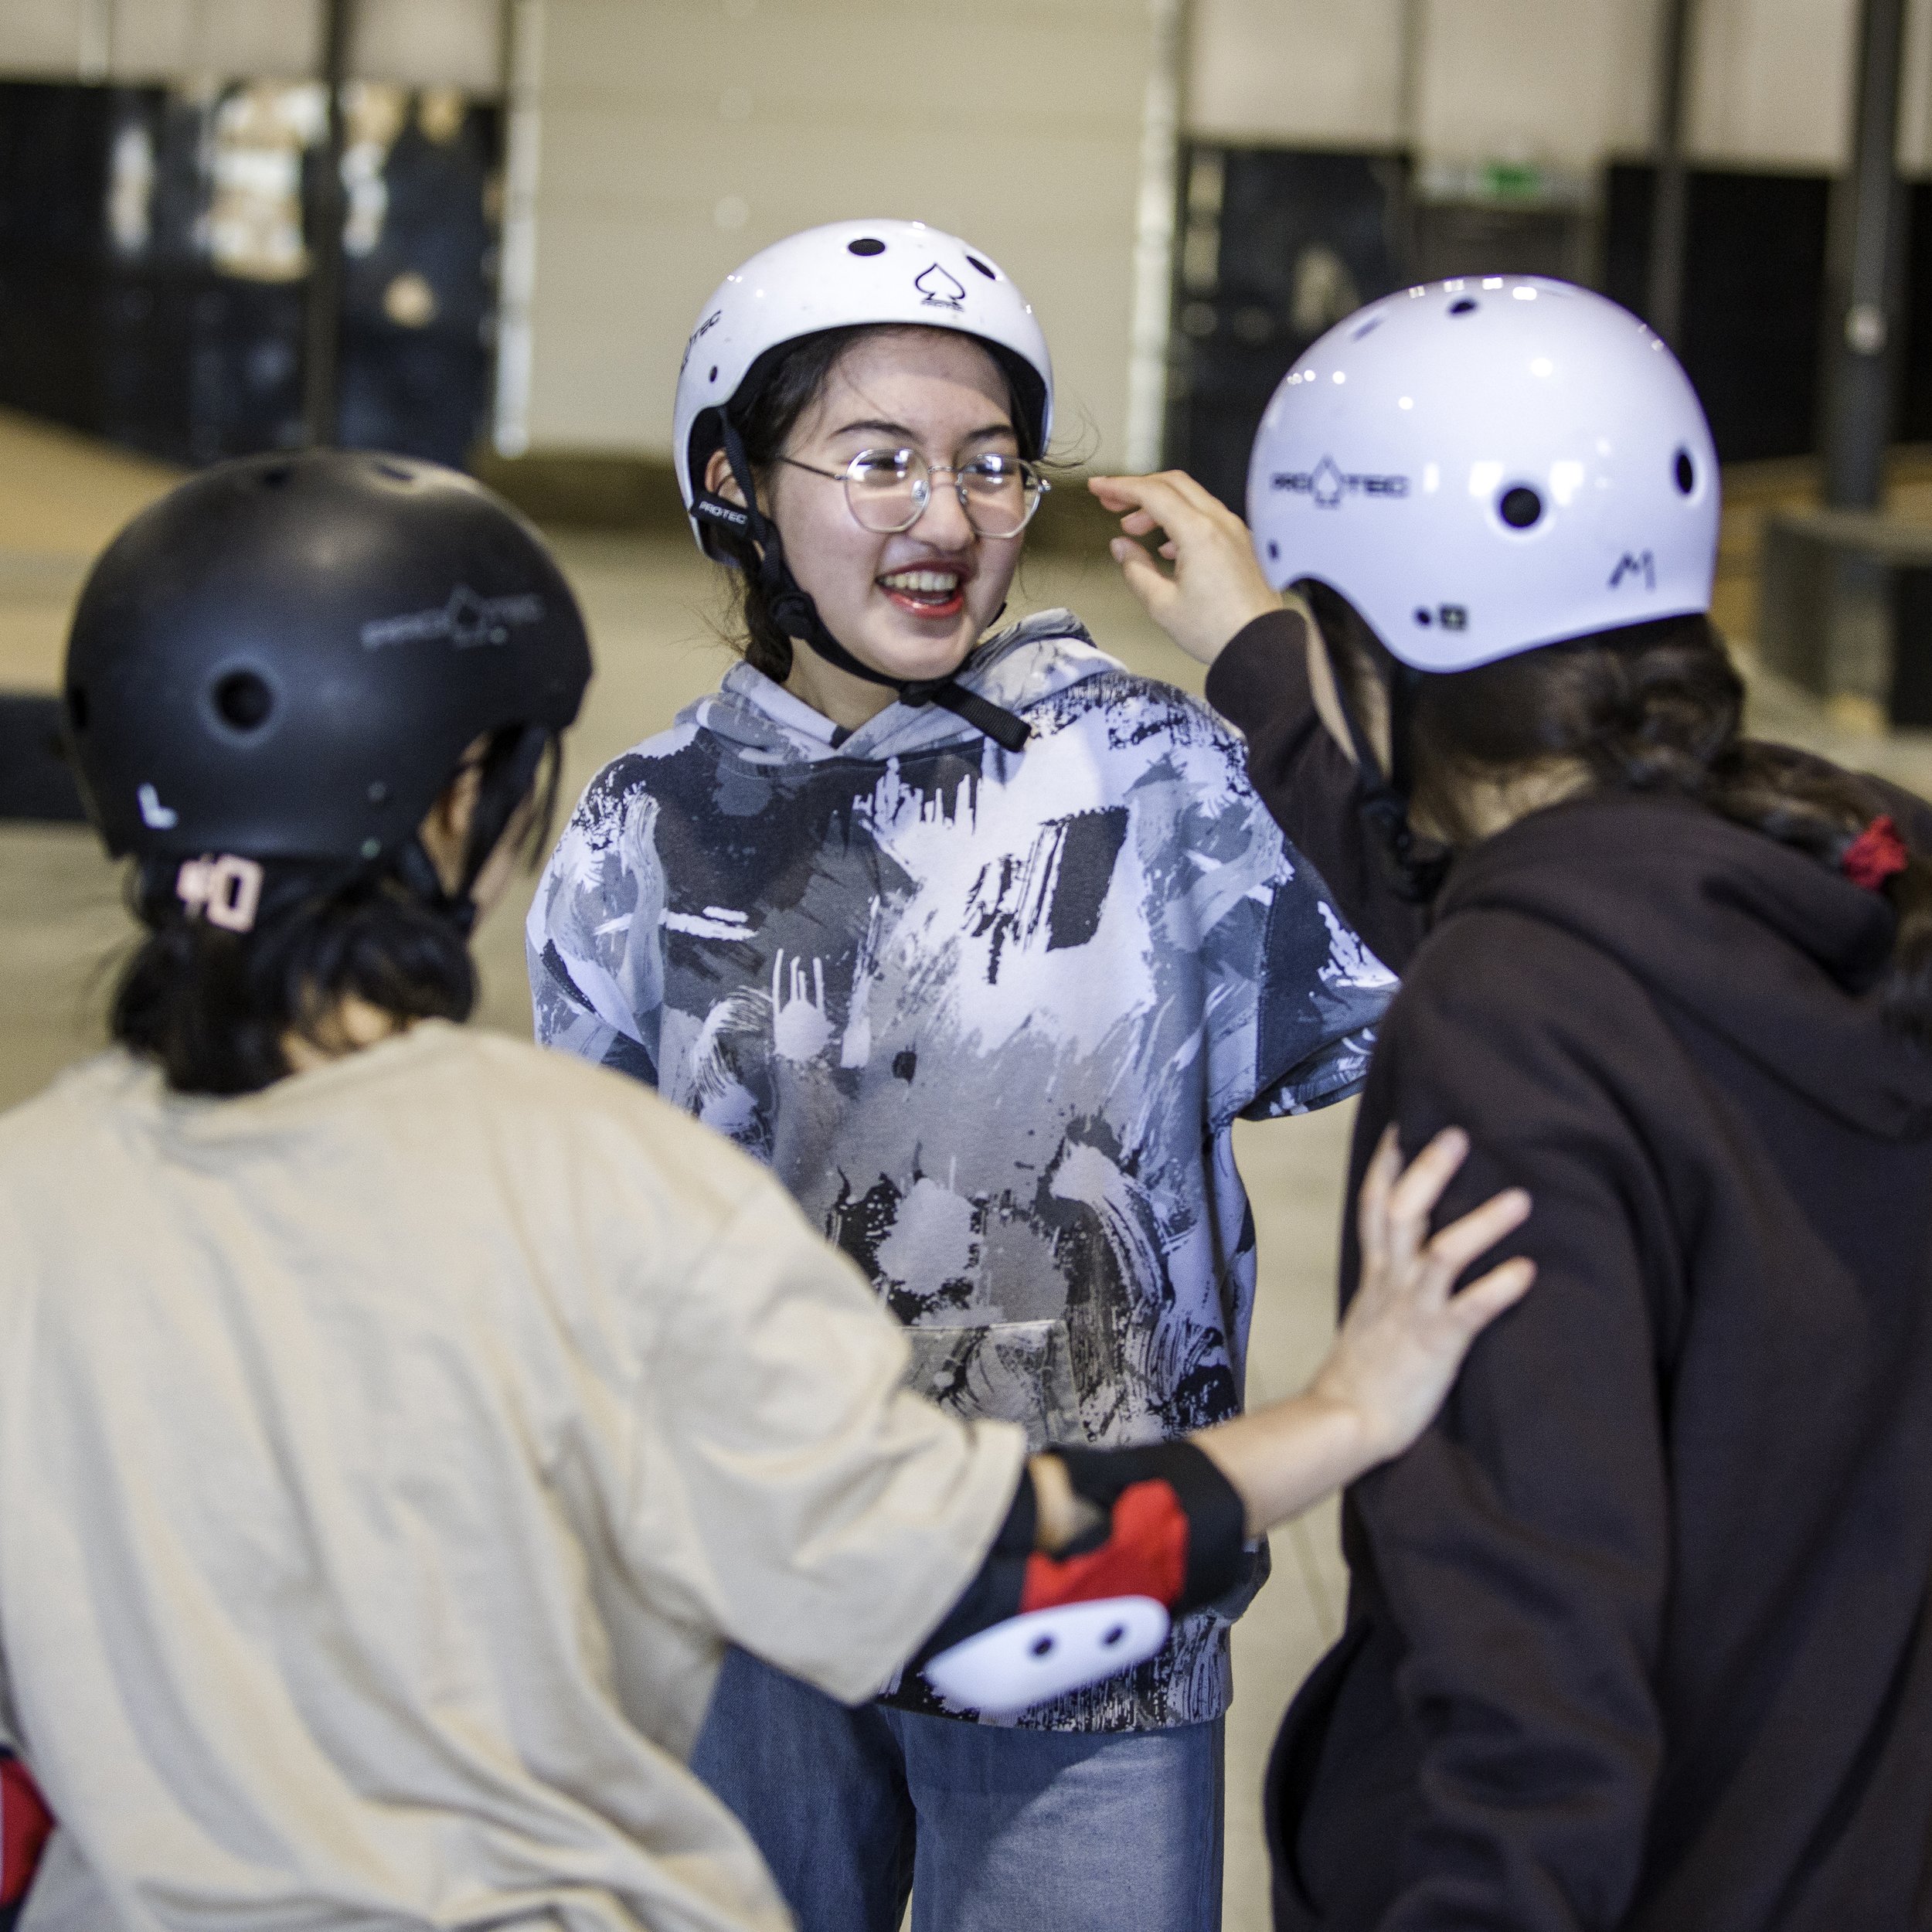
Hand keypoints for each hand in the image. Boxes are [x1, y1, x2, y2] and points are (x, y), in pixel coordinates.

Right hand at [1087, 470, 1283, 665]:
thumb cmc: (1217, 631)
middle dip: (1138, 489)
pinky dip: (1181, 519)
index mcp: (1199, 533)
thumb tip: (1122, 547)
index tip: (1099, 487)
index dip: (1120, 487)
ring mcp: (1234, 530)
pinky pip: (1207, 517)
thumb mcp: (1162, 605)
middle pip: (1173, 484)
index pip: (1152, 493)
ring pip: (1191, 498)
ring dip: (1159, 506)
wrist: (1259, 646)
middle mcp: (1220, 524)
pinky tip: (1167, 544)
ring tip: (1135, 528)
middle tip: (1112, 500)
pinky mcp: (1241, 542)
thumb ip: (1135, 569)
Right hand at [1310, 1126, 1534, 1464]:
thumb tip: (1417, 1251)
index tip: (1405, 1122)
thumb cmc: (1363, 1372)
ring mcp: (1413, 1310)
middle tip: (1458, 1135)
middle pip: (1401, 1211)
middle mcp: (1392, 1281)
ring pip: (1442, 1252)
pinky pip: (1469, 1310)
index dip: (1388, 1162)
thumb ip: (1392, 1278)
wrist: (1344, 1421)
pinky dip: (1498, 1288)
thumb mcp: (1371, 1311)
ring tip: (1519, 1199)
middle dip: (1428, 1170)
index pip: (1375, 1204)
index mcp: (1377, 1273)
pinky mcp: (1436, 1343)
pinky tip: (1527, 1271)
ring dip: (1481, 1223)